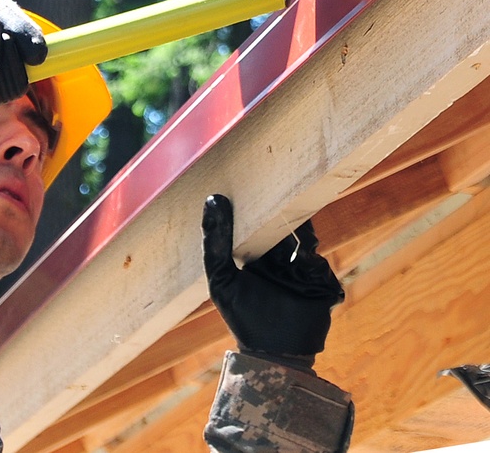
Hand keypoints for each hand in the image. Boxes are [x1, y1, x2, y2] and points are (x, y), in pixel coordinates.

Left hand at [202, 194, 343, 362]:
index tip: (256, 179)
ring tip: (287, 231)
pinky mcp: (322, 284)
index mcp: (257, 252)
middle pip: (288, 226)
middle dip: (286, 213)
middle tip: (282, 193)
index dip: (260, 202)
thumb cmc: (242, 317)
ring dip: (300, 235)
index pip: (261, 220)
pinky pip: (321, 266)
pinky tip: (302, 257)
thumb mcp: (221, 278)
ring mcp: (304, 270)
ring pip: (307, 241)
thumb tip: (212, 199)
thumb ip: (215, 242)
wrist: (273, 357)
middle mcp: (281, 258)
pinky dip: (312, 261)